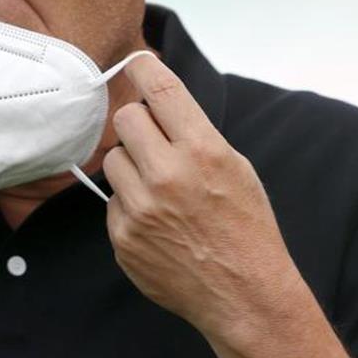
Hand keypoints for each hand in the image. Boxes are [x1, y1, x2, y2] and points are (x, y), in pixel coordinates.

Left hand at [102, 54, 347, 357]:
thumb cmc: (245, 227)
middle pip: (127, 118)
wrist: (244, 294)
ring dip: (132, 166)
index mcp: (203, 151)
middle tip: (156, 143)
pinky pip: (112, 199)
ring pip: (114, 158)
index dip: (144, 68)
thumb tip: (158, 102)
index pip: (162, 91)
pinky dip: (130, 204)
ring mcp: (141, 207)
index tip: (137, 63)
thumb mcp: (236, 167)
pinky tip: (158, 222)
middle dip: (140, 125)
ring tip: (160, 189)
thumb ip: (195, 133)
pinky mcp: (123, 236)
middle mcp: (168, 175)